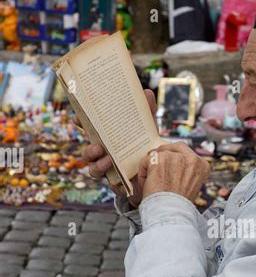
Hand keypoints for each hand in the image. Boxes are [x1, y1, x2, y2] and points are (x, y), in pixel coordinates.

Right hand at [79, 89, 157, 208]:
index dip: (81, 124)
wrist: (157, 175)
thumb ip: (147, 112)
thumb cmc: (147, 148)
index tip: (77, 117)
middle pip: (88, 151)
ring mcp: (108, 170)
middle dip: (88, 146)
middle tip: (97, 143)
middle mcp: (104, 155)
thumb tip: (147, 92)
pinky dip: (110, 178)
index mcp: (108, 140)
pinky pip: (109, 184)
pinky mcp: (116, 184)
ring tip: (107, 156)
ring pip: (93, 168)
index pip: (90, 131)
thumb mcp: (148, 129)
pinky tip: (115, 171)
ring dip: (97, 162)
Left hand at [138, 142, 209, 203]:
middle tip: (155, 166)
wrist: (171, 212)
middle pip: (173, 148)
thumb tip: (172, 166)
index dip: (176, 158)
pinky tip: (147, 183)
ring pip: (158, 154)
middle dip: (163, 155)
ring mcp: (176, 157)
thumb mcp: (191, 186)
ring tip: (152, 183)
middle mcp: (192, 159)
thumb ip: (186, 172)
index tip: (169, 165)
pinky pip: (147, 160)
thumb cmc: (179, 205)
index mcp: (203, 166)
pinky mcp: (160, 159)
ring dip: (152, 166)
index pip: (187, 153)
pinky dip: (143, 171)